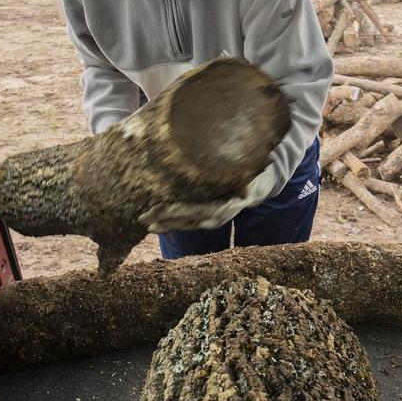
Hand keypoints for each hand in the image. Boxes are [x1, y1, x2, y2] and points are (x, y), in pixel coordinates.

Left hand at [139, 166, 277, 232]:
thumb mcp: (252, 177)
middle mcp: (217, 216)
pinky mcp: (206, 218)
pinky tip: (156, 225)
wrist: (258, 186)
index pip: (198, 209)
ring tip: (146, 224)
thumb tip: (246, 192)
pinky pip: (188, 223)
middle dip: (165, 219)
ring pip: (186, 224)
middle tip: (143, 218)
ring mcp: (212, 219)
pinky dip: (172, 224)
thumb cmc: (251, 175)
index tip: (161, 209)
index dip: (179, 211)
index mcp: (226, 206)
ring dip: (166, 224)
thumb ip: (247, 184)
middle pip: (188, 219)